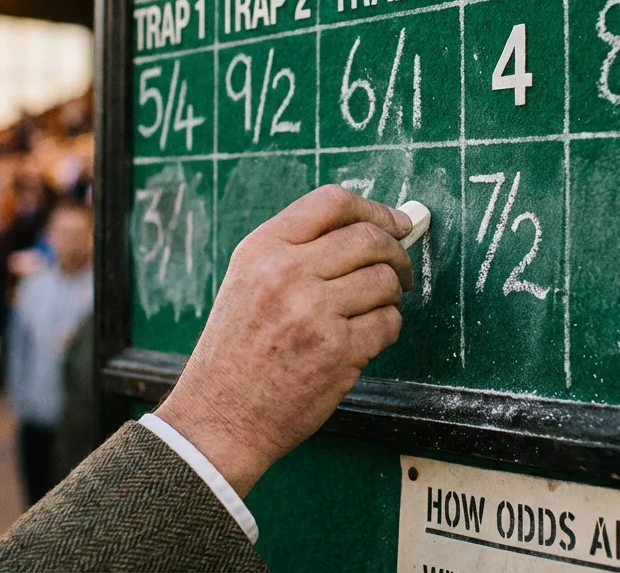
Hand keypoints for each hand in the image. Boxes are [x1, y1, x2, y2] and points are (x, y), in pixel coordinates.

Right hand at [154, 185, 413, 496]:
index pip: (332, 202)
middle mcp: (287, 272)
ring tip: (374, 310)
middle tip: (400, 270)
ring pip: (385, 281)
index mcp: (262, 249)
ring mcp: (314, 311)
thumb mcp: (248, 282)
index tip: (395, 223)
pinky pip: (389, 323)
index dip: (374, 209)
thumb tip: (368, 230)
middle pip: (369, 238)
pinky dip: (387, 329)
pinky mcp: (338, 350)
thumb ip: (298, 252)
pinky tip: (366, 339)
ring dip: (391, 295)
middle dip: (396, 253)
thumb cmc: (236, 352)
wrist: (220, 417)